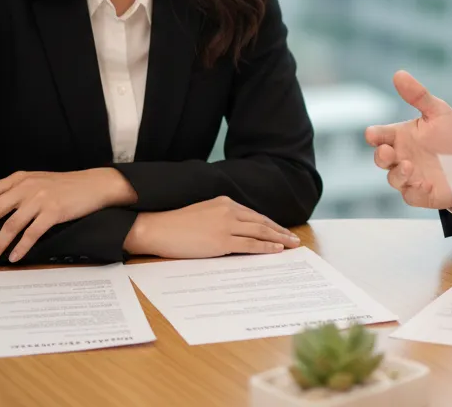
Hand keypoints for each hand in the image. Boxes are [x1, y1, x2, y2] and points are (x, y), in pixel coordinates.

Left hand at [0, 168, 136, 264]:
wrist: (93, 185)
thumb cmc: (62, 184)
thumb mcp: (32, 179)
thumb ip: (6, 185)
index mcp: (18, 179)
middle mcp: (26, 187)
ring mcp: (40, 199)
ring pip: (10, 224)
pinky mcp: (54, 212)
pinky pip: (32, 232)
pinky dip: (21, 246)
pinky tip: (14, 257)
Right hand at [123, 197, 300, 257]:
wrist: (158, 228)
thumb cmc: (176, 224)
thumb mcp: (203, 213)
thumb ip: (220, 218)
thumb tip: (235, 231)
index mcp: (224, 202)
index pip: (253, 215)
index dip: (270, 224)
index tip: (281, 230)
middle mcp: (228, 210)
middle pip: (261, 222)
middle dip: (280, 230)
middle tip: (294, 239)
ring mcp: (226, 226)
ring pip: (260, 232)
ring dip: (279, 239)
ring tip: (292, 245)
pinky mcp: (221, 241)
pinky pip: (250, 244)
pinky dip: (266, 247)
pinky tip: (277, 249)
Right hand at [366, 70, 451, 209]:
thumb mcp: (439, 112)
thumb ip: (419, 95)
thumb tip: (399, 74)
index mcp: (401, 136)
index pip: (379, 135)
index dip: (374, 135)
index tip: (373, 134)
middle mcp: (401, 156)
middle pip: (380, 158)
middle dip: (380, 155)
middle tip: (388, 151)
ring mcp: (409, 176)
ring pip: (393, 178)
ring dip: (398, 173)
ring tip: (410, 166)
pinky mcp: (420, 193)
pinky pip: (409, 195)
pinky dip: (413, 190)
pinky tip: (424, 183)